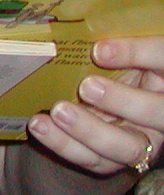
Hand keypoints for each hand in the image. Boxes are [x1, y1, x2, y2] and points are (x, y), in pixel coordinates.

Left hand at [27, 36, 163, 176]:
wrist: (99, 97)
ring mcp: (142, 140)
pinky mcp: (116, 159)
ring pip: (127, 146)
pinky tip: (41, 127)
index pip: (163, 59)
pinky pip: (94, 160)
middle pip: (159, 113)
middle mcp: (161, 112)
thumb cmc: (111, 63)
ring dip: (90, 130)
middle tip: (87, 87)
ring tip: (57, 111)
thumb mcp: (118, 48)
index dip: (138, 53)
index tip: (100, 49)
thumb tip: (89, 35)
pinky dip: (65, 144)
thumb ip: (113, 39)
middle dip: (124, 102)